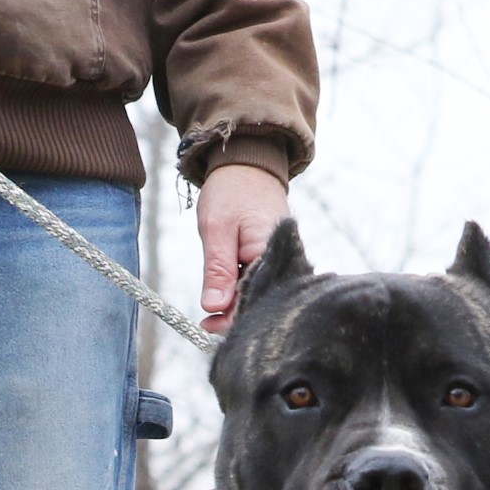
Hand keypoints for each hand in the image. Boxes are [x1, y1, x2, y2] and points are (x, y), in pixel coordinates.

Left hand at [197, 164, 290, 334]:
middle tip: (205, 323)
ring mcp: (280, 262)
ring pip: (259, 294)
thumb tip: (214, 307)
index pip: (255, 299)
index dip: (231, 319)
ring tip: (212, 310)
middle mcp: (283, 262)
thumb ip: (217, 270)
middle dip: (233, 316)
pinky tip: (225, 295)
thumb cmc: (231, 190)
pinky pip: (259, 283)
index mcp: (272, 254)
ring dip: (236, 304)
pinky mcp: (274, 261)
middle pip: (260, 301)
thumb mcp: (216, 229)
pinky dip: (242, 291)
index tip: (206, 325)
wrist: (248, 164)